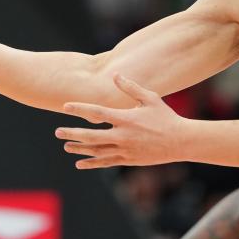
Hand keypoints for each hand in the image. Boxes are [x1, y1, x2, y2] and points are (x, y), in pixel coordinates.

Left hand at [56, 74, 187, 168]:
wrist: (181, 141)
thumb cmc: (165, 117)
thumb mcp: (150, 98)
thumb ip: (130, 87)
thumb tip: (115, 74)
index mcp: (126, 118)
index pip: (97, 113)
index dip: (80, 109)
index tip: (65, 107)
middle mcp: (123, 135)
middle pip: (91, 136)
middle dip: (72, 133)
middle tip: (58, 132)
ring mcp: (125, 150)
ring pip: (96, 151)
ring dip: (79, 149)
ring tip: (66, 146)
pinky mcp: (129, 160)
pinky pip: (106, 162)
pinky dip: (92, 163)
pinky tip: (80, 163)